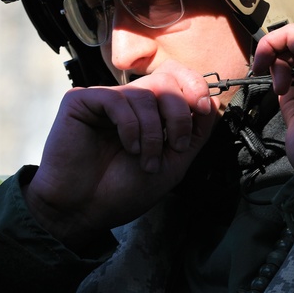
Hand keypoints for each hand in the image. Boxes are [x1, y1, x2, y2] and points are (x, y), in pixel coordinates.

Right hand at [25, 60, 218, 248]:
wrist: (84, 212)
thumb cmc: (122, 192)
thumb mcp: (173, 165)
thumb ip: (194, 134)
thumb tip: (213, 103)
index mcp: (149, 114)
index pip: (176, 81)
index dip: (194, 87)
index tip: (201, 108)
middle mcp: (128, 103)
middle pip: (165, 80)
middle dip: (178, 113)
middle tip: (175, 145)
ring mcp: (104, 100)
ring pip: (144, 93)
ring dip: (152, 132)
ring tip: (145, 159)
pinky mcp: (81, 101)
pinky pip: (117, 99)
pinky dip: (130, 126)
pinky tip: (128, 147)